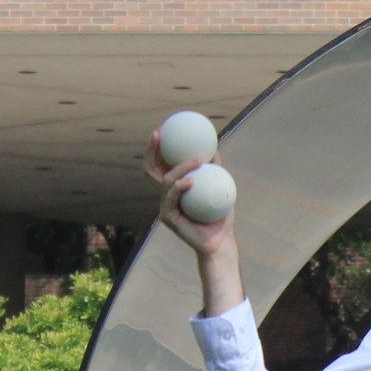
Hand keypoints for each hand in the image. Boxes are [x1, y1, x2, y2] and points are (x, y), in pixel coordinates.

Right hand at [144, 130, 242, 315]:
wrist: (221, 242)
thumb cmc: (220, 216)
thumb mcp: (220, 187)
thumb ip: (214, 169)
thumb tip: (214, 146)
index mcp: (174, 186)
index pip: (161, 163)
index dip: (157, 147)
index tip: (163, 128)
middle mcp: (165, 194)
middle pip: (150, 168)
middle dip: (151, 150)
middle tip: (159, 134)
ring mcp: (164, 205)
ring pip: (165, 180)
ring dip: (181, 167)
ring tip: (197, 159)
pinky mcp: (167, 217)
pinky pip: (171, 198)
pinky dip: (180, 187)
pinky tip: (191, 180)